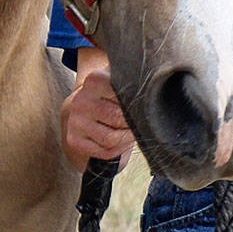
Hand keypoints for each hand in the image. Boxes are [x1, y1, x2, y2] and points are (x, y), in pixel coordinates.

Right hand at [60, 52, 136, 173]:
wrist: (82, 110)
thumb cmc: (109, 96)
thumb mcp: (118, 81)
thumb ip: (134, 80)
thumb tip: (158, 85)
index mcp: (94, 80)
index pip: (124, 94)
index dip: (137, 104)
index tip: (144, 104)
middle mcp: (80, 100)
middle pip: (118, 119)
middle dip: (133, 123)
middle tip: (139, 121)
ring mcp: (75, 121)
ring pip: (111, 138)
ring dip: (126, 138)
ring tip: (130, 131)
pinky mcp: (74, 140)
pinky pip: (105, 152)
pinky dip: (118, 150)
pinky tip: (120, 142)